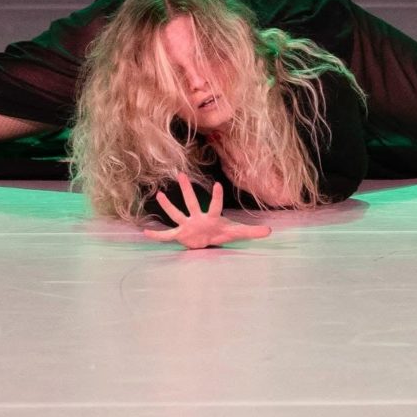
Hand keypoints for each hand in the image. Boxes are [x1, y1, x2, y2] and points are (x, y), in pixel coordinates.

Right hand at [142, 173, 272, 248]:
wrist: (208, 242)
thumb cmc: (221, 233)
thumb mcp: (236, 234)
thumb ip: (252, 232)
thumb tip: (271, 231)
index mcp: (212, 218)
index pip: (215, 206)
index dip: (216, 197)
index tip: (216, 184)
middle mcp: (198, 218)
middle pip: (192, 202)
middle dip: (187, 190)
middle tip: (181, 173)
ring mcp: (188, 225)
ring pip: (176, 214)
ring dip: (168, 205)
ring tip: (159, 194)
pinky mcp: (180, 235)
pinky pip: (167, 236)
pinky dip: (157, 235)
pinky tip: (145, 232)